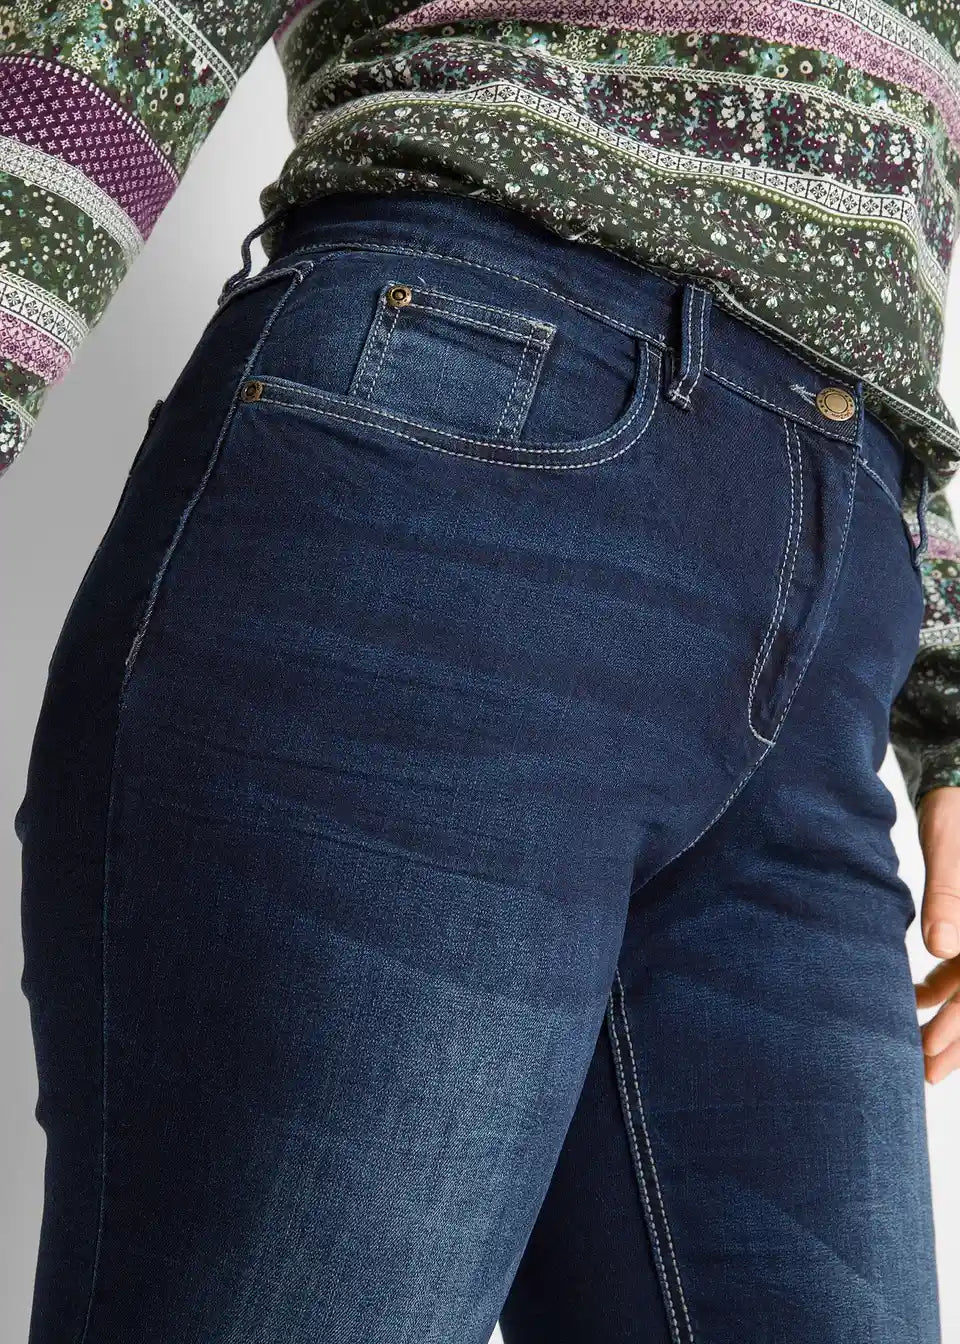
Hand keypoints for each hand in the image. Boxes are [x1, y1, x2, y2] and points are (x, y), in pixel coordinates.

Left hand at [914, 785, 959, 1082]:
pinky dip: (942, 985)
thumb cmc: (957, 810)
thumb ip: (949, 895)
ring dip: (950, 1019)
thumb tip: (942, 948)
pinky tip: (913, 999)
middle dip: (958, 1038)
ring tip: (919, 1052)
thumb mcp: (950, 847)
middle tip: (924, 1075)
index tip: (932, 1058)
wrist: (958, 782)